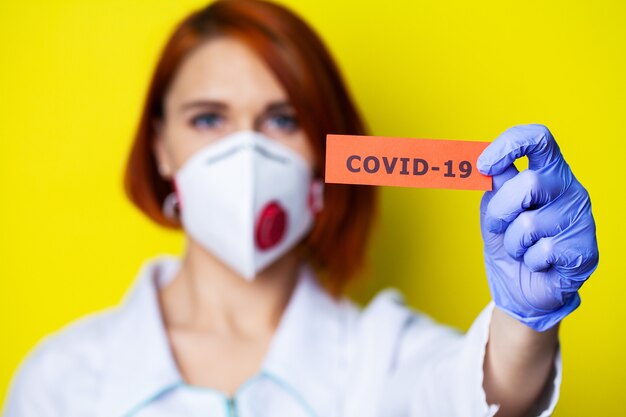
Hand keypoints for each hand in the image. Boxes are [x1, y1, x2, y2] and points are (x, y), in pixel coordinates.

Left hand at [477, 124, 598, 331]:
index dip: (510, 145)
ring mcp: (581, 218)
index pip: (539, 139)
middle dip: (500, 210)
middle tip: (497, 227)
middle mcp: (569, 189)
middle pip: (530, 183)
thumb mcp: (494, 210)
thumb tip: (484, 166)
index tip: (484, 165)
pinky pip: (543, 251)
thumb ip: (494, 186)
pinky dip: (529, 261)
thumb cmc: (509, 243)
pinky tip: (539, 264)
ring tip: (521, 249)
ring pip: (531, 223)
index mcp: (547, 172)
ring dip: (512, 243)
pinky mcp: (585, 249)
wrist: (521, 289)